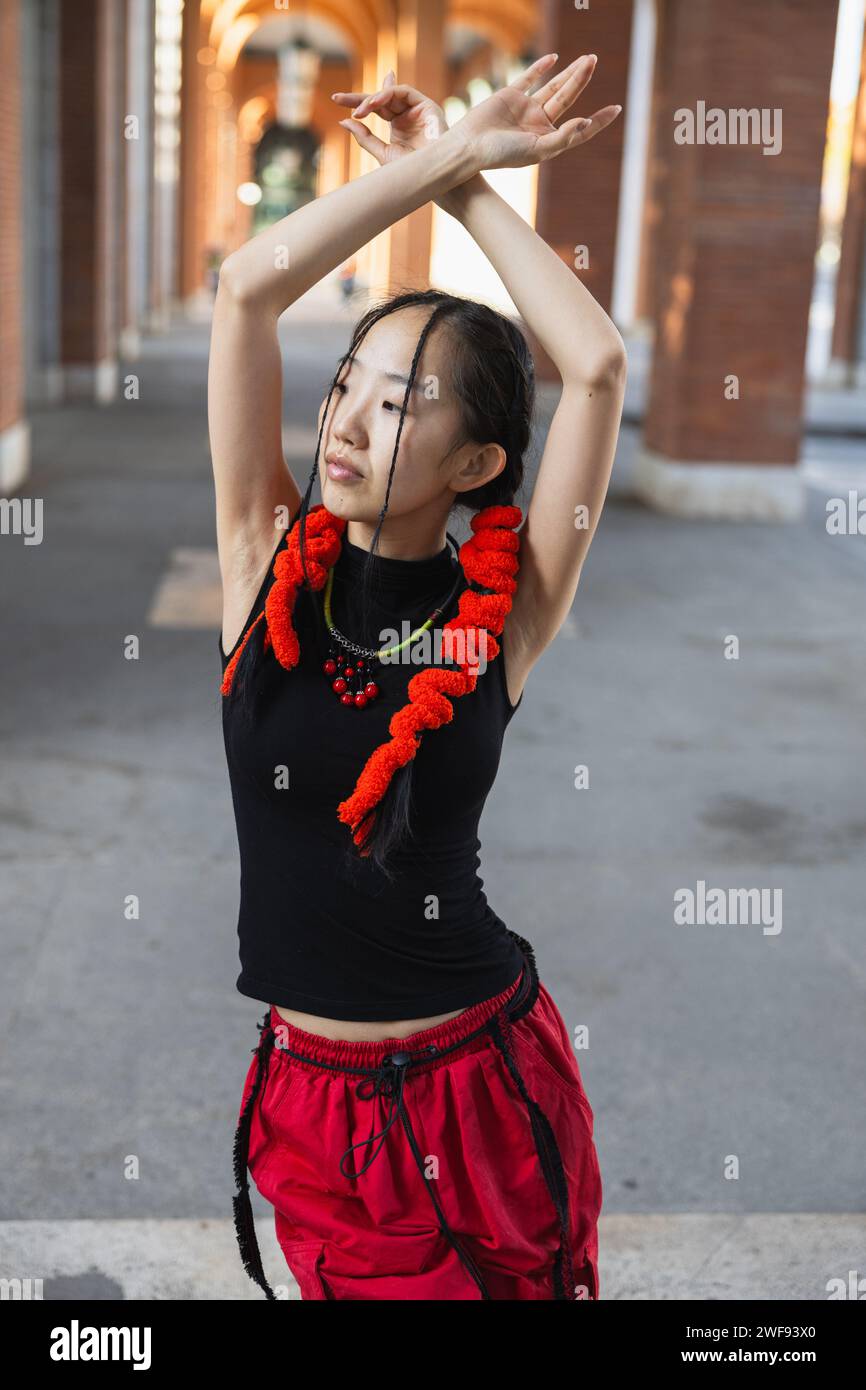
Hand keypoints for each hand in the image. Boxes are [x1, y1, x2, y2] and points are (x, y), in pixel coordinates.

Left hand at [331, 71, 448, 165]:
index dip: (356, 103)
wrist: (434, 179)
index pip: (375, 109)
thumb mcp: (383, 154)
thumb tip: (344, 121)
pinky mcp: (427, 105)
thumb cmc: (412, 172)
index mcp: (398, 126)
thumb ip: (364, 137)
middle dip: (359, 98)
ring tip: (359, 110)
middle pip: (380, 99)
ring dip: (372, 99)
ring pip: (390, 94)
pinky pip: (403, 92)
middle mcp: (407, 115)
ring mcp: (417, 109)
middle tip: (338, 98)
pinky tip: (374, 104)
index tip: (335, 101)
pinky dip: (387, 94)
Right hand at [448, 53, 620, 170]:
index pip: (580, 129)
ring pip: (553, 87)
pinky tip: (555, 58)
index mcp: (548, 141)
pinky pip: (529, 78)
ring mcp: (525, 109)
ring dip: (569, 73)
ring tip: (586, 59)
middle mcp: (539, 124)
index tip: (617, 108)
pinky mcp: (510, 96)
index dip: (599, 120)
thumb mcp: (537, 151)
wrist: (470, 147)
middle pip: (568, 99)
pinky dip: (541, 67)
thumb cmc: (502, 155)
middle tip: (593, 61)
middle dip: (581, 80)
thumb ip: (562, 139)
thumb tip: (585, 122)